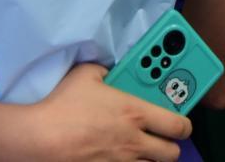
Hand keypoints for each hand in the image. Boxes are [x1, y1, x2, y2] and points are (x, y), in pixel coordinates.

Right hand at [29, 64, 188, 160]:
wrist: (40, 137)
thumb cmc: (64, 104)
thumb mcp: (87, 74)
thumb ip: (107, 71)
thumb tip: (112, 73)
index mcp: (135, 112)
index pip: (178, 125)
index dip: (184, 125)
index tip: (180, 123)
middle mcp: (134, 141)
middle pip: (171, 154)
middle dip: (170, 147)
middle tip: (162, 139)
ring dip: (151, 160)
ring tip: (143, 151)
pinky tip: (123, 160)